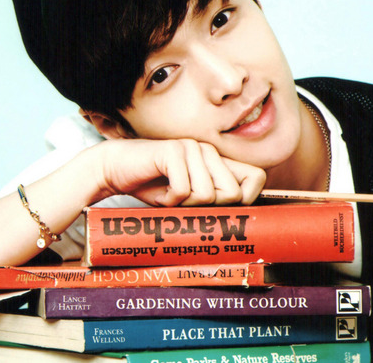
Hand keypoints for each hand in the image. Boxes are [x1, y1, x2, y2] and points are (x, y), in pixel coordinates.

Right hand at [95, 138, 265, 206]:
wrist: (115, 169)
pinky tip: (159, 191)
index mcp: (218, 161)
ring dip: (184, 205)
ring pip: (207, 195)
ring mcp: (192, 148)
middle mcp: (209, 151)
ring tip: (169, 194)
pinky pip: (182, 190)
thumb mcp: (189, 198)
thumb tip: (242, 224)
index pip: (257, 177)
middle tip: (186, 203)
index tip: (222, 209)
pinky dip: (168, 201)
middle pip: (233, 194)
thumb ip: (214, 201)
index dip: (246, 199)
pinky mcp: (173, 151)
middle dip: (208, 208)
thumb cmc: (154, 186)